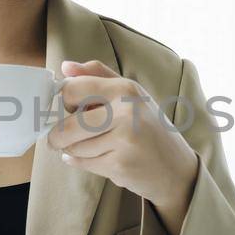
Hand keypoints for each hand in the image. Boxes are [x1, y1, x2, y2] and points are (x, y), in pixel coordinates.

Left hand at [48, 59, 199, 234]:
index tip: (71, 110)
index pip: (71, 89)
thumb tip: (65, 66)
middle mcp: (126, 111)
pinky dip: (83, 163)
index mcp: (125, 88)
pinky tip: (101, 158)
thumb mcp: (130, 95)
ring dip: (73, 151)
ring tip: (93, 147)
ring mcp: (124, 139)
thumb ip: (97, 76)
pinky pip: (83, 163)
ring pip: (73, 147)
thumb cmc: (149, 129)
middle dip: (57, 136)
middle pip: (66, 126)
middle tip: (60, 139)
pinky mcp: (120, 164)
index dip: (64, 102)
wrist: (176, 168)